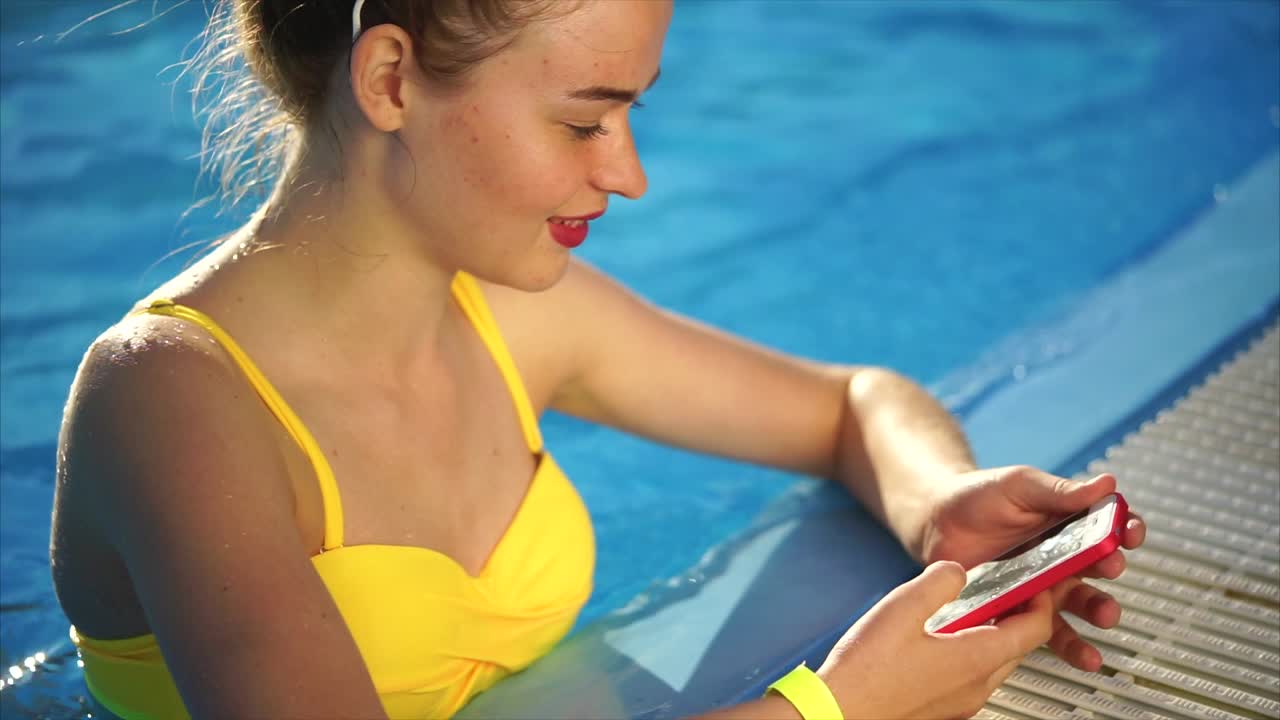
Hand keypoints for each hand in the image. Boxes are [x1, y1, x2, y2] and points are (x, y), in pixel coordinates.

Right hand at [817, 561, 1054, 719]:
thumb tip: (957, 571)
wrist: (839, 711)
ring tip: (969, 611)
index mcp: (976, 659)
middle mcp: (976, 686)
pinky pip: (971, 678)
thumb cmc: (866, 671)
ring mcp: (961, 703)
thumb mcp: (902, 606)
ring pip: (995, 664)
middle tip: (1004, 592)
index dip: (1040, 600)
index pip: (1035, 629)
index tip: (1033, 583)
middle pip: (1019, 647)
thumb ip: (939, 581)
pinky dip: (970, 654)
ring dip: (992, 635)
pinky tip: (940, 640)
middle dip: (1017, 616)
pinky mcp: (943, 710)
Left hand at [917, 466, 1146, 670]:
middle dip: (1112, 568)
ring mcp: (1046, 585)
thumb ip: (1060, 490)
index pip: (1109, 526)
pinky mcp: (1024, 609)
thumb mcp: (1020, 485)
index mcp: (1069, 521)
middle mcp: (1064, 556)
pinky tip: (1084, 655)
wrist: (935, 522)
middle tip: (1110, 566)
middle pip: (1101, 567)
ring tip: (1105, 616)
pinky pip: (1051, 631)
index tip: (1128, 532)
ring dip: (1099, 611)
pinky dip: (1070, 646)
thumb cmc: (978, 496)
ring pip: (1082, 604)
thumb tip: (1105, 483)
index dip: (1125, 529)